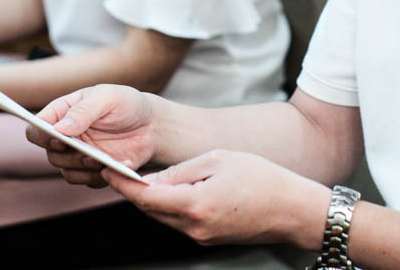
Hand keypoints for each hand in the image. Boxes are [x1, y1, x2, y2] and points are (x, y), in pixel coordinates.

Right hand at [27, 84, 155, 187]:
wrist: (152, 125)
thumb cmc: (127, 104)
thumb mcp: (108, 98)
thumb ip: (83, 111)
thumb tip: (59, 128)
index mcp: (63, 113)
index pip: (37, 128)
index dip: (41, 136)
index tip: (59, 139)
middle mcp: (66, 136)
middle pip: (50, 154)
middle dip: (69, 156)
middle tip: (88, 153)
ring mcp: (79, 155)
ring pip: (66, 171)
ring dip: (83, 169)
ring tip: (104, 161)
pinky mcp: (93, 170)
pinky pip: (87, 181)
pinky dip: (101, 176)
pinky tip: (121, 164)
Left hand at [118, 150, 330, 248]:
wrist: (293, 209)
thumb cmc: (263, 179)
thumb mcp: (218, 160)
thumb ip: (181, 170)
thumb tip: (152, 177)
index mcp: (195, 204)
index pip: (145, 196)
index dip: (122, 183)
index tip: (107, 170)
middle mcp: (194, 227)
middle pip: (151, 209)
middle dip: (133, 191)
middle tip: (119, 170)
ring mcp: (201, 236)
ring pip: (164, 217)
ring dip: (152, 199)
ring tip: (143, 177)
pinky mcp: (209, 239)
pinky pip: (181, 222)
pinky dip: (170, 206)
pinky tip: (173, 190)